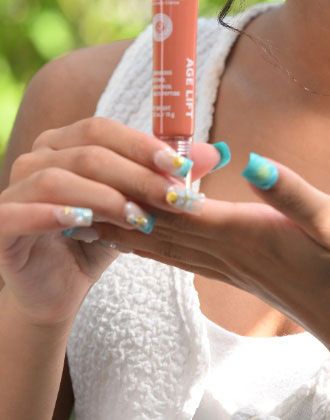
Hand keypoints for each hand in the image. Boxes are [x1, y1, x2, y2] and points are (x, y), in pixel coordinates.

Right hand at [0, 117, 227, 326]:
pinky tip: (84, 224)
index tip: (183, 169)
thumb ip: (167, 177)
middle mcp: (36, 157)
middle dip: (137, 175)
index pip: (104, 129)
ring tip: (140, 220)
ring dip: (106, 197)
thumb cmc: (97, 237)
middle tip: (173, 199)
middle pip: (88, 152)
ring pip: (59, 178)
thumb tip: (217, 153)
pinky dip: (55, 214)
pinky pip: (23, 211)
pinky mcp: (1, 225)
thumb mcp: (137, 204)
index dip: (144, 145)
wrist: (58, 290)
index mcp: (65, 142)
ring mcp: (13, 189)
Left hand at [94, 150, 329, 354]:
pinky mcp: (240, 273)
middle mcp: (229, 254)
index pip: (180, 209)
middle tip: (79, 185)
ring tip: (92, 211)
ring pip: (166, 246)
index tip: (110, 163)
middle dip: (122, 205)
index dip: (144, 186)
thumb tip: (254, 160)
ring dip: (129, 227)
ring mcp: (232, 267)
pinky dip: (155, 242)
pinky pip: (183, 255)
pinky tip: (143, 236)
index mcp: (246, 236)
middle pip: (162, 229)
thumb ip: (293, 193)